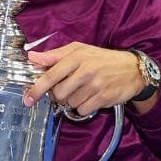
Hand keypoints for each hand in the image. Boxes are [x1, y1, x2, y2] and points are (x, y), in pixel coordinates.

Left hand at [24, 43, 140, 115]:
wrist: (132, 69)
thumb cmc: (102, 59)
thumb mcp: (80, 50)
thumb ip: (55, 55)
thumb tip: (32, 58)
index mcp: (77, 57)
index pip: (51, 75)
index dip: (37, 88)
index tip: (28, 98)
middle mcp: (85, 70)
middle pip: (58, 93)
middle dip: (59, 94)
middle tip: (68, 88)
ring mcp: (95, 85)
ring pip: (70, 102)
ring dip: (73, 100)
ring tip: (84, 89)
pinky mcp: (103, 97)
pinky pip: (82, 110)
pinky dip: (83, 107)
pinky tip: (91, 97)